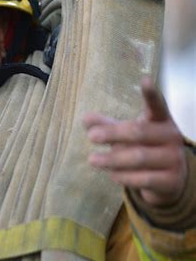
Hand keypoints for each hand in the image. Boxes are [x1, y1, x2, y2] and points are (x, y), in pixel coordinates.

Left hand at [83, 77, 187, 206]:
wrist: (171, 180)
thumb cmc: (146, 149)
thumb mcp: (128, 136)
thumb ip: (108, 126)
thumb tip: (85, 118)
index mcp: (161, 121)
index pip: (157, 105)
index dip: (151, 94)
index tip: (144, 80)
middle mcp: (172, 137)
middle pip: (139, 132)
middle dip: (113, 134)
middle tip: (91, 137)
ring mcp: (174, 159)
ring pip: (139, 157)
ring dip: (112, 159)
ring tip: (92, 159)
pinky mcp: (172, 180)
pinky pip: (144, 179)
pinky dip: (125, 177)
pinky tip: (112, 175)